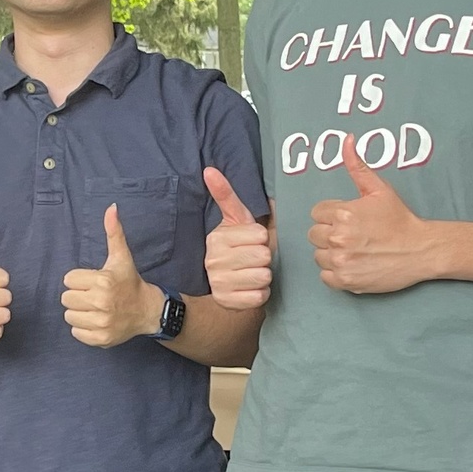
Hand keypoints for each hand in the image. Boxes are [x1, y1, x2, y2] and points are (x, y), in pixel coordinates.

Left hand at [64, 204, 163, 347]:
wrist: (148, 310)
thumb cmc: (129, 281)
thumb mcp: (121, 256)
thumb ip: (113, 232)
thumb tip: (111, 208)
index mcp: (103, 281)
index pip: (68, 280)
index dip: (79, 280)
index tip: (94, 282)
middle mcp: (102, 303)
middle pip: (66, 298)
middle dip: (78, 295)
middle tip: (94, 295)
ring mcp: (101, 323)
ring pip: (69, 316)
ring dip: (79, 312)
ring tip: (95, 308)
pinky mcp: (101, 339)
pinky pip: (76, 333)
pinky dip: (83, 328)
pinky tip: (97, 320)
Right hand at [202, 167, 272, 309]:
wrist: (220, 279)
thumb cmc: (234, 244)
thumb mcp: (233, 218)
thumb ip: (225, 194)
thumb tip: (209, 169)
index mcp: (217, 238)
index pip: (259, 234)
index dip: (260, 238)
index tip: (250, 241)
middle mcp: (214, 261)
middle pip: (263, 256)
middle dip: (263, 257)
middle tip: (252, 258)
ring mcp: (220, 284)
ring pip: (263, 276)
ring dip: (263, 276)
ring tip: (250, 271)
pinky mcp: (227, 302)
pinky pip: (259, 296)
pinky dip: (259, 293)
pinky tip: (249, 287)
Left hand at [307, 155, 438, 294]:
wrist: (420, 250)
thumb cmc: (399, 219)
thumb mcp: (379, 189)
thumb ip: (357, 166)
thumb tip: (347, 140)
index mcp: (343, 213)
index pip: (317, 213)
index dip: (332, 215)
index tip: (349, 220)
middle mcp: (338, 238)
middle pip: (314, 234)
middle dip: (329, 234)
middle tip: (352, 236)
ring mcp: (341, 261)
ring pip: (318, 255)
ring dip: (331, 253)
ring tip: (354, 250)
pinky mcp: (346, 281)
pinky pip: (325, 276)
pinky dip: (336, 273)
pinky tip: (353, 264)